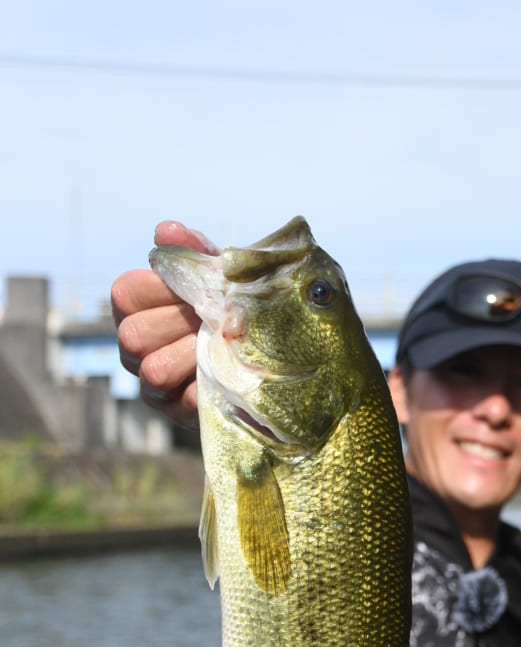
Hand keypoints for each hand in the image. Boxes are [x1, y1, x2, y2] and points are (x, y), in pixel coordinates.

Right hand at [111, 222, 216, 428]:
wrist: (268, 355)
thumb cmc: (229, 306)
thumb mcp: (216, 274)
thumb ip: (193, 250)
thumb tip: (167, 231)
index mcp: (136, 310)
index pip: (126, 292)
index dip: (162, 287)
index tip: (194, 288)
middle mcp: (135, 351)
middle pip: (134, 335)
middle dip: (179, 323)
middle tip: (211, 318)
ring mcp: (154, 387)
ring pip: (155, 372)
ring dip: (194, 356)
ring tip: (222, 345)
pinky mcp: (179, 415)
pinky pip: (189, 403)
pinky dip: (212, 387)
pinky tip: (232, 374)